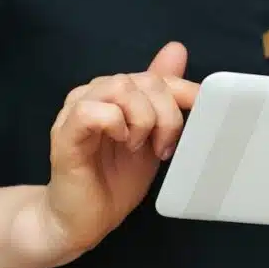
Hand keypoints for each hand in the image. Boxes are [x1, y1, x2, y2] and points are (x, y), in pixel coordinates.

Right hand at [38, 42, 198, 253]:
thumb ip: (164, 99)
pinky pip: (93, 111)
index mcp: (116, 94)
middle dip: (167, 115)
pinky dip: (117, 125)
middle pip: (144, 81)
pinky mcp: (65, 135)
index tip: (203, 113)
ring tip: (141, 146)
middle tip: (164, 146)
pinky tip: (122, 143)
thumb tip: (177, 49)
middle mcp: (94, 94)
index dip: (185, 92)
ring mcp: (76, 112)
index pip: (157, 77)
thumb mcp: (153, 136)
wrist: (83, 218)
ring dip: (143, 120)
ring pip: (120, 88)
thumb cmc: (116, 178)